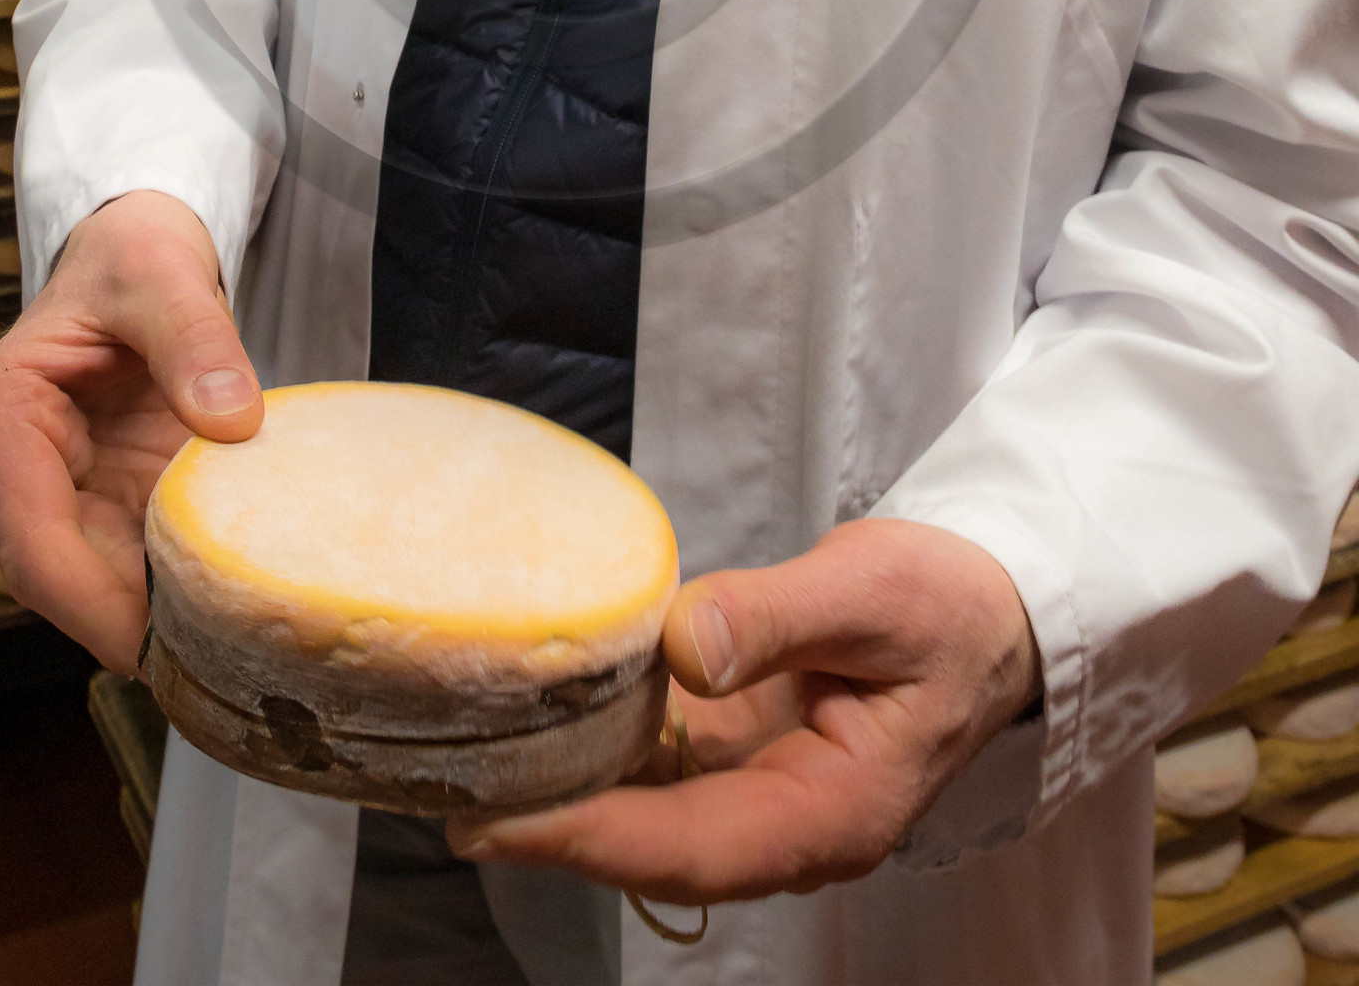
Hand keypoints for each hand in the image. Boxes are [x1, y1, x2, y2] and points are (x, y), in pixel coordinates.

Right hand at [0, 189, 262, 670]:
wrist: (143, 244)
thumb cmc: (135, 250)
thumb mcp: (162, 274)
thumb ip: (194, 338)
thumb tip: (230, 420)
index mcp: (5, 414)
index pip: (28, 535)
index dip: (82, 599)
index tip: (147, 644)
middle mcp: (26, 466)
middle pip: (59, 576)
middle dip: (124, 624)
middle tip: (209, 662)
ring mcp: (72, 487)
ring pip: (100, 579)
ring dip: (156, 613)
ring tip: (234, 645)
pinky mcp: (116, 494)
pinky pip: (141, 554)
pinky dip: (183, 578)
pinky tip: (240, 600)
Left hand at [446, 517, 1040, 904]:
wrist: (989, 609)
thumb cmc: (948, 604)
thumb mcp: (875, 592)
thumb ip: (779, 616)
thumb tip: (684, 644)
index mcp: (833, 813)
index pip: (694, 847)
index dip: (593, 839)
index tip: (504, 821)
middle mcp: (785, 821)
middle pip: (653, 845)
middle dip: (552, 827)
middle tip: (448, 795)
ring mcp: (758, 789)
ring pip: (645, 809)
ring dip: (561, 789)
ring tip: (464, 759)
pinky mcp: (738, 749)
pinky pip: (657, 760)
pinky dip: (595, 742)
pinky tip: (533, 715)